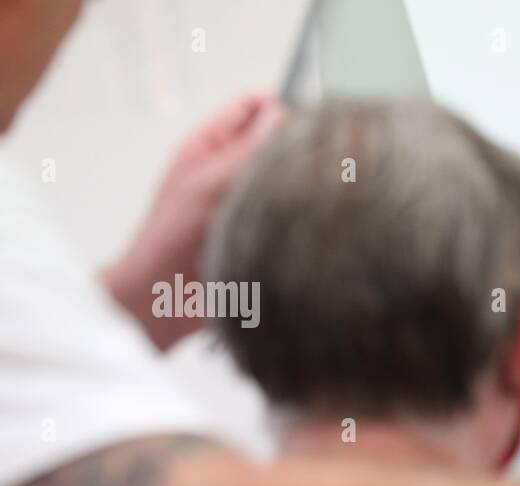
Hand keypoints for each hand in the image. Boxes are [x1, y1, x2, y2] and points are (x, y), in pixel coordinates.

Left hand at [102, 93, 286, 347]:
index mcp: (211, 148)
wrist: (165, 299)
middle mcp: (233, 171)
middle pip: (277, 144)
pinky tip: (307, 226)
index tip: (305, 127)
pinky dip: (303, 219)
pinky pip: (293, 217)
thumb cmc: (170, 242)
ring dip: (299, 190)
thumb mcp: (206, 185)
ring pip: (289, 181)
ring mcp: (249, 202)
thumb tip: (281, 114)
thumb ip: (244, 150)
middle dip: (297, 152)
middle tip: (311, 168)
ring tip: (304, 202)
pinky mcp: (264, 233)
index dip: (280, 109)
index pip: (253, 108)